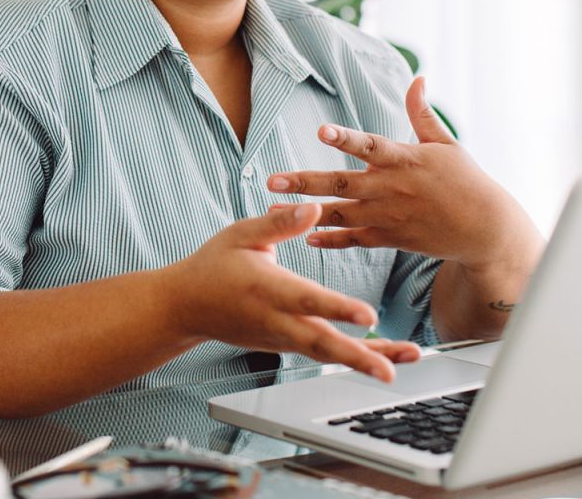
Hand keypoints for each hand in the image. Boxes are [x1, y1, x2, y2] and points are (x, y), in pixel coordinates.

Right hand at [167, 202, 420, 381]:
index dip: (338, 308)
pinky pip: (320, 353)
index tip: (368, 316)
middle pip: (322, 343)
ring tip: (394, 370)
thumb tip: (313, 208)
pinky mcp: (284, 345)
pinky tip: (378, 359)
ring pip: (324, 354)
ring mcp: (281, 338)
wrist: (187, 305)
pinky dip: (349, 358)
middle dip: (358, 357)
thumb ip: (279, 223)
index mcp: (268, 288)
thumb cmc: (214, 265)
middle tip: (389, 372)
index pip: (308, 300)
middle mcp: (277, 319)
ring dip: (361, 362)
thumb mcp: (241, 234)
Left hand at [267, 77, 540, 273]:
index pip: (370, 145)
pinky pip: (355, 240)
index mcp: (404, 160)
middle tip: (272, 179)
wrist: (486, 229)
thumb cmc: (465, 180)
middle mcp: (391, 188)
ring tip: (273, 208)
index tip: (321, 130)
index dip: (345, 138)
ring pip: (341, 214)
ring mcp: (389, 215)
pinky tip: (305, 236)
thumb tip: (417, 78)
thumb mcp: (445, 143)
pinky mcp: (391, 238)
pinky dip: (331, 240)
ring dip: (306, 211)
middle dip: (305, 181)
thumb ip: (421, 113)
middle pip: (343, 183)